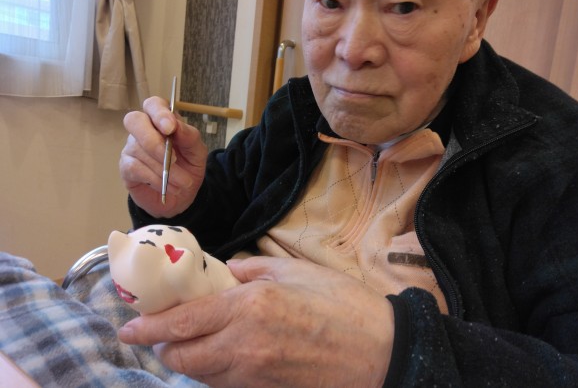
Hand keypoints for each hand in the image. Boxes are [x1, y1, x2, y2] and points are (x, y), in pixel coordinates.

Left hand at [118, 257, 394, 387]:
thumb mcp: (295, 270)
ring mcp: (253, 376)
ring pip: (200, 376)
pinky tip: (228, 356)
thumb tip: (221, 272)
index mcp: (249, 306)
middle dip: (166, 346)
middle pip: (181, 357)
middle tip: (167, 332)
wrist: (383, 353)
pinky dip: (214, 373)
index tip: (129, 329)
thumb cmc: (342, 305)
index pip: (181, 322)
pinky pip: (224, 387)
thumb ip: (250, 268)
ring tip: (198, 341)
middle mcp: (242, 345)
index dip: (148, 327)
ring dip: (190, 359)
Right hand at [120, 96, 206, 217]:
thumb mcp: (197, 152)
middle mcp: (143, 130)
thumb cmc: (188, 167)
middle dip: (153, 140)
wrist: (181, 195)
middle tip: (172, 158)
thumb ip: (189, 136)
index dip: (159, 113)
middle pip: (134, 120)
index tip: (170, 128)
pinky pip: (134, 167)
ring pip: (139, 149)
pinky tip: (166, 186)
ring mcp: (132, 147)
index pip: (153, 105)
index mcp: (162, 120)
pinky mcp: (126, 167)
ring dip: (163, 168)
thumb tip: (176, 126)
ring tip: (181, 182)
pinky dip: (154, 178)